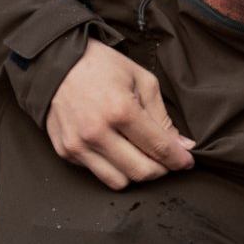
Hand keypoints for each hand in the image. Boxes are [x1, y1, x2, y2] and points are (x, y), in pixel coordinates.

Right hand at [46, 38, 195, 189]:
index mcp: (120, 110)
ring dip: (135, 172)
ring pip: (118, 182)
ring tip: (139, 154)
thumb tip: (182, 145)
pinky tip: (114, 147)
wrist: (57, 62)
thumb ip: (162, 115)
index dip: (178, 159)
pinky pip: (96, 172)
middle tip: (165, 160)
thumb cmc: (101, 66)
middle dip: (161, 170)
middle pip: (141, 172)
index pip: (158, 148)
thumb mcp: (141, 79)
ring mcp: (78, 145)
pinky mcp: (65, 151)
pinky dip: (110, 166)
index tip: (186, 161)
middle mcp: (97, 132)